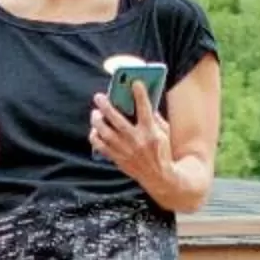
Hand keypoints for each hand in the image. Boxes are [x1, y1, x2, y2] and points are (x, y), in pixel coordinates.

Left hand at [88, 79, 176, 197]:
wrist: (160, 177)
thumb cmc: (163, 152)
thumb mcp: (164, 133)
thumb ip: (155, 118)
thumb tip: (144, 103)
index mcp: (151, 132)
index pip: (145, 109)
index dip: (140, 94)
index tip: (135, 81)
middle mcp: (136, 140)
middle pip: (117, 120)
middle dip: (106, 106)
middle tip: (99, 96)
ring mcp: (125, 150)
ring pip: (105, 133)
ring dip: (97, 121)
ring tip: (95, 113)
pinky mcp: (118, 159)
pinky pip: (100, 146)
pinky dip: (95, 137)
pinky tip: (95, 130)